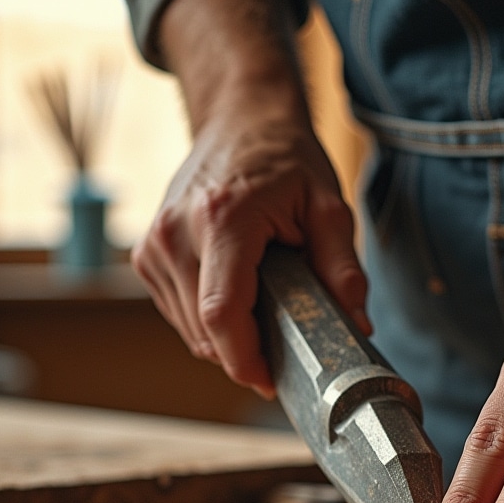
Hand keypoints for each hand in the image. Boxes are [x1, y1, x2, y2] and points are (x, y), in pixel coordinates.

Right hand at [132, 0, 366, 398]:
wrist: (240, 119)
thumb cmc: (285, 160)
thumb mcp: (328, 207)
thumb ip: (343, 268)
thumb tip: (357, 325)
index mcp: (223, 220)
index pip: (222, 314)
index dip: (246, 361)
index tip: (273, 382)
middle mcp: (177, 234)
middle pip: (205, 330)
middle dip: (246, 353)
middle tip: (285, 348)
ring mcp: (154, 245)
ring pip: (189, 329)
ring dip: (227, 338)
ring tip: (263, 309)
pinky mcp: (146, 256)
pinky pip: (178, 314)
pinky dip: (207, 321)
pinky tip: (237, 295)